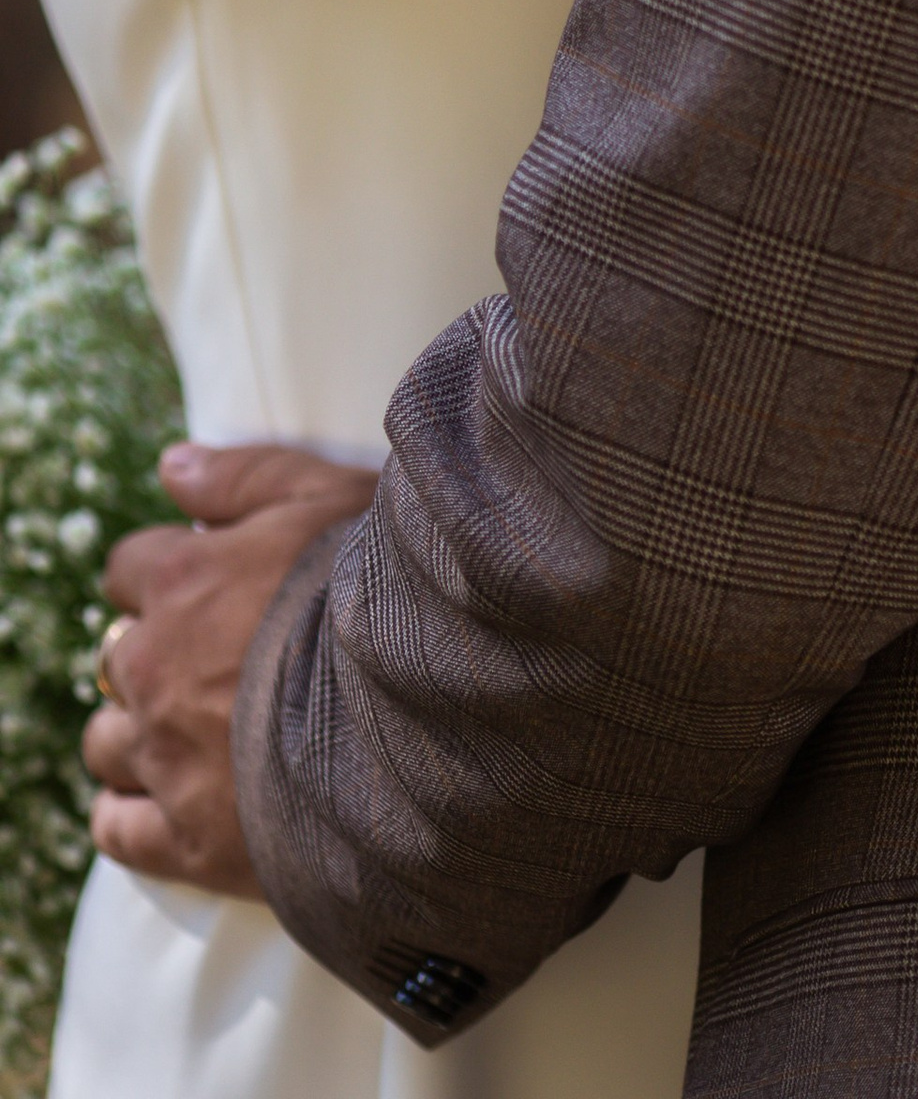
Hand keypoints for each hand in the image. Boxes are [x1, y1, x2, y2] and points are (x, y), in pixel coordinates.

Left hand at [84, 439, 378, 895]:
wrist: (425, 714)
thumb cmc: (384, 591)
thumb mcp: (330, 498)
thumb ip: (246, 476)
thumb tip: (172, 467)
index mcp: (181, 582)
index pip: (129, 568)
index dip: (170, 573)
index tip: (210, 585)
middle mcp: (155, 668)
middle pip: (115, 657)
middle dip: (155, 656)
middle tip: (218, 660)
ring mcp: (164, 756)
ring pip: (106, 743)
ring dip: (138, 733)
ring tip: (198, 732)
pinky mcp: (186, 837)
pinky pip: (117, 827)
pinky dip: (131, 810)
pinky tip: (170, 797)